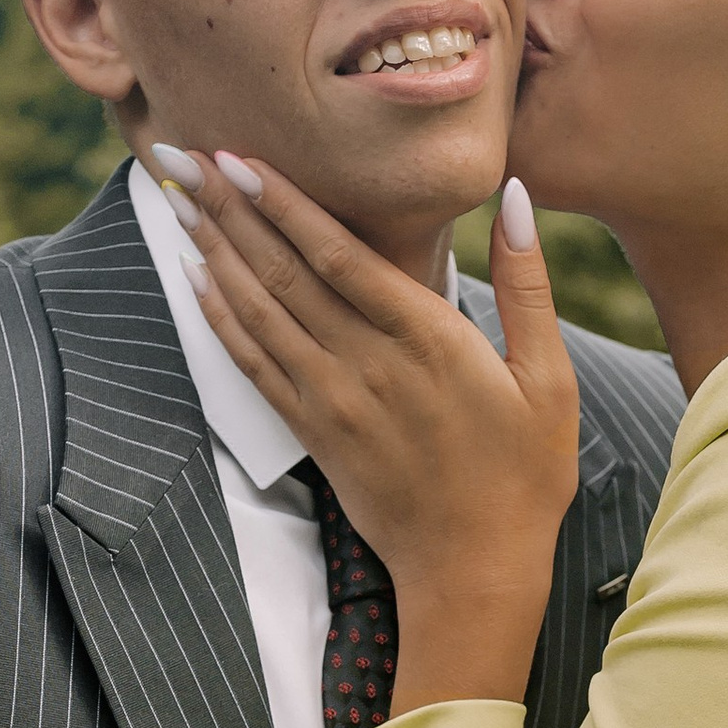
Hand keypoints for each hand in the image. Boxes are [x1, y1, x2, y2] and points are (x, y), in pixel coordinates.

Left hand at [163, 149, 579, 713]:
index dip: (284, 203)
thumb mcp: (550, 378)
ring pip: (259, 312)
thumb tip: (517, 197)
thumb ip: (529, 284)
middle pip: (283, 272)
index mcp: (427, 339)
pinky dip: (221, 319)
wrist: (476, 572)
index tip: (242, 157)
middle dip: (230, 209)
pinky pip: (254, 366)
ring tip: (178, 198)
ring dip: (214, 251)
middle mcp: (367, 364)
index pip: (338, 255)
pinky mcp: (314, 433)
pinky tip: (196, 280)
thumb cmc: (524, 474)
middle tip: (184, 155)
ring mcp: (332, 401)